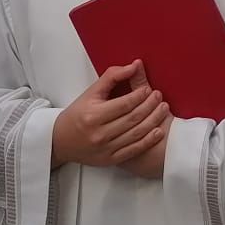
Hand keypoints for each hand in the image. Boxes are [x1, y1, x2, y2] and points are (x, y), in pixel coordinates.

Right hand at [50, 63, 171, 170]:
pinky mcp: (110, 160)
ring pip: (136, 134)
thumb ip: (112, 76)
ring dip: (154, 121)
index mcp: (93, 115)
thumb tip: (135, 65)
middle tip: (159, 97)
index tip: (149, 89)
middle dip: (150, 106)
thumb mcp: (91, 93)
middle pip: (133, 118)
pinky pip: (134, 150)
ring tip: (163, 109)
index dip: (140, 96)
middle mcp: (99, 133)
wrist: (61, 142)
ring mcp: (105, 149)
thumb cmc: (77, 114)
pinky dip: (148, 141)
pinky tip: (158, 131)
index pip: (124, 104)